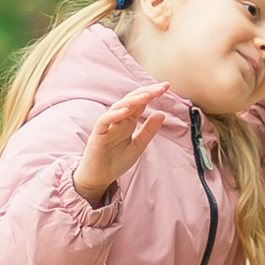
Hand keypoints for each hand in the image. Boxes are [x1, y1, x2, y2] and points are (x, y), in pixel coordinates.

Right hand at [74, 80, 171, 204]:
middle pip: (131, 101)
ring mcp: (107, 126)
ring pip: (118, 107)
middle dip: (146, 93)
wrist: (100, 178)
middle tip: (162, 88)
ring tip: (147, 96)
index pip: (140, 103)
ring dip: (132, 100)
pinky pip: (104, 121)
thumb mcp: (138, 146)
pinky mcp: (97, 134)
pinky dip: (114, 115)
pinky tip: (126, 111)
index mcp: (128, 122)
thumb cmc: (117, 162)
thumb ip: (148, 130)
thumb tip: (162, 113)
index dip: (152, 94)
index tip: (166, 86)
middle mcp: (118, 121)